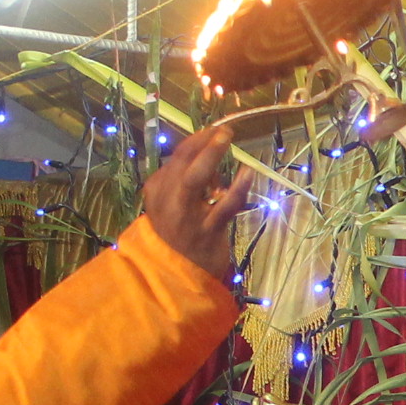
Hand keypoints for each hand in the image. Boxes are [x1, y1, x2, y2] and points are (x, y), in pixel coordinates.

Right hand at [142, 120, 254, 277]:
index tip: (213, 131)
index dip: (196, 141)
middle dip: (202, 142)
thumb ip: (187, 182)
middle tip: (223, 130)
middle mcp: (168, 199)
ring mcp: (187, 215)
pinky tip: (248, 174)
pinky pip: (226, 204)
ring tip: (226, 139)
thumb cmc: (177, 235)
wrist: (174, 274)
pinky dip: (239, 187)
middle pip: (183, 162)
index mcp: (157, 189)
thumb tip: (210, 159)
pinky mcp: (208, 230)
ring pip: (196, 178)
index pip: (177, 157)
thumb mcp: (172, 204)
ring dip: (211, 155)